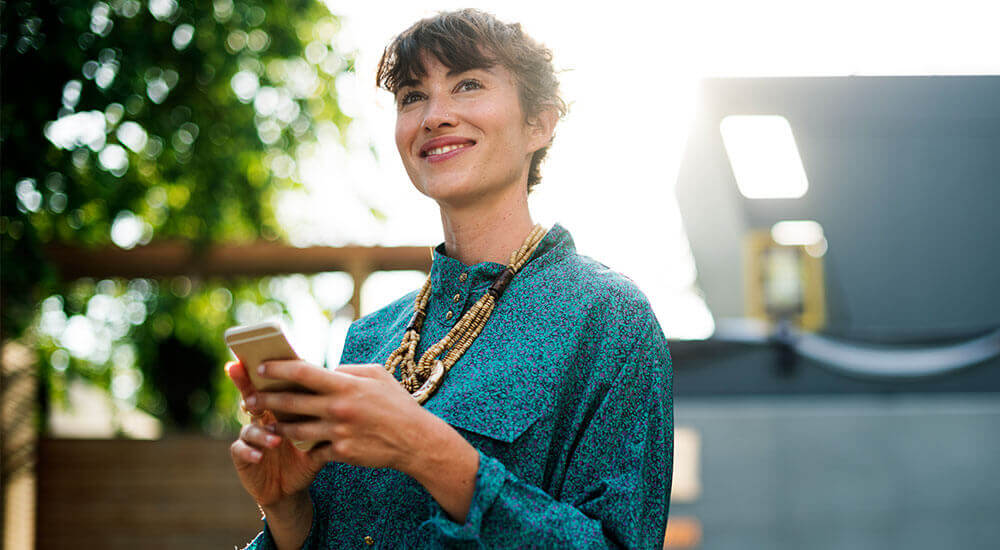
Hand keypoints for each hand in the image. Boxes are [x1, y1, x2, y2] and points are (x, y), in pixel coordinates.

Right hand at [225, 361, 321, 508]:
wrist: (291, 488)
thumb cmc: (307, 456)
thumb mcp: (319, 436)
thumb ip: (327, 415)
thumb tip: (346, 391)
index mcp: (280, 408)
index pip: (273, 385)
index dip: (266, 372)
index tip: (264, 359)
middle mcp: (262, 418)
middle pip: (251, 396)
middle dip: (246, 386)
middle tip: (253, 387)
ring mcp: (250, 436)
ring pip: (249, 427)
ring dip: (261, 432)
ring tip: (276, 439)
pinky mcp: (243, 456)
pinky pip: (240, 450)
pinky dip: (250, 451)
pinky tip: (259, 456)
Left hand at [253, 360, 480, 523]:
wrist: (415, 440)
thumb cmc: (396, 403)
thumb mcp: (377, 375)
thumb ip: (348, 371)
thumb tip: (326, 370)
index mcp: (345, 385)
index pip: (302, 372)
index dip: (277, 369)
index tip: (260, 368)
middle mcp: (338, 408)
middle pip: (290, 402)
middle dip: (265, 399)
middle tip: (249, 398)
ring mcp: (338, 432)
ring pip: (295, 430)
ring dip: (277, 426)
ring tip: (265, 423)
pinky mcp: (341, 453)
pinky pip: (314, 449)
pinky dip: (304, 446)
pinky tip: (294, 443)